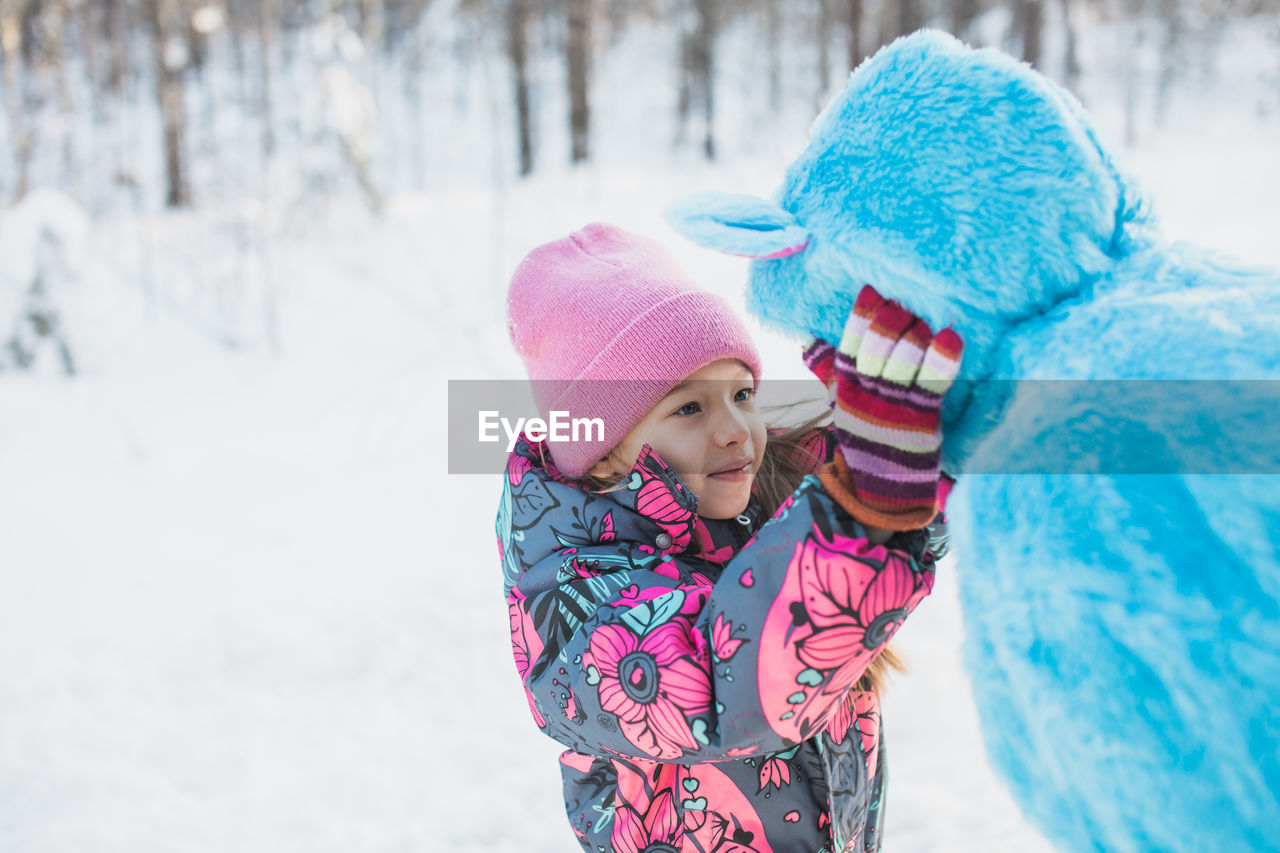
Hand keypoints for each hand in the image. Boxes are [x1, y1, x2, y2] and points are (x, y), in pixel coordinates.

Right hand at [802, 285, 962, 530]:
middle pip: (874, 352)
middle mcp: (867, 398)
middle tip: (900, 303)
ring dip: (912, 336)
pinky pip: (933, 383)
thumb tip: (810, 341)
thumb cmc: (868, 437)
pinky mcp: (922, 419)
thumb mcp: (844, 402)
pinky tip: (951, 337)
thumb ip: (830, 370)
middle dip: (887, 323)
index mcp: (847, 390)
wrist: (884, 489)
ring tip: (922, 315)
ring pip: (901, 364)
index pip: (849, 349)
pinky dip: (942, 359)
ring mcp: (894, 409)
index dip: (860, 319)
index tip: (871, 292)